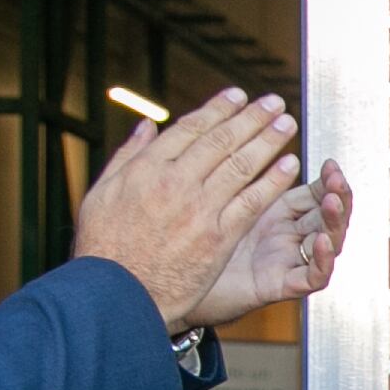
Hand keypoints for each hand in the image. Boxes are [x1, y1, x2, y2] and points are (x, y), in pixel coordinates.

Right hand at [73, 89, 306, 330]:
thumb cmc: (104, 247)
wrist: (116, 294)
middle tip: (273, 103)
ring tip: (286, 125)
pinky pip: (251, 202)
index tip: (237, 95)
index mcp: (145, 169)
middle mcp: (174, 182)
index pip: (189, 129)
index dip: (217, 109)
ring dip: (268, 142)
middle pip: (220, 141)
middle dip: (251, 118)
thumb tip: (149, 125)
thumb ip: (128, 156)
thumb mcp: (101, 193)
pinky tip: (288, 166)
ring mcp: (198, 209)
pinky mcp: (218, 238)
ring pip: (240, 166)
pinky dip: (271, 182)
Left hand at [185, 158, 353, 328]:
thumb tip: (185, 123)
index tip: (329, 163)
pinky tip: (321, 241)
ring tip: (333, 201)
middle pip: (326, 214)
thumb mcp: (201, 196)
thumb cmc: (184, 244)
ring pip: (328, 242)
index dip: (324, 177)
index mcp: (272, 213)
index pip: (310, 191)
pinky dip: (322, 260)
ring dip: (336, 221)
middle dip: (337, 193)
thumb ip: (208, 165)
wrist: (169, 287)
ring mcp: (285, 261)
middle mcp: (284, 236)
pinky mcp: (279, 286)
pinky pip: (312, 277)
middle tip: (336, 177)